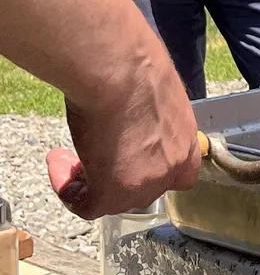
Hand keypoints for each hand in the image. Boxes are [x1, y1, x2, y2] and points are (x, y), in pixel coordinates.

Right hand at [46, 56, 201, 219]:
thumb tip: (135, 119)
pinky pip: (87, 206)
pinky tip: (58, 163)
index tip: (126, 157)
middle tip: (90, 155)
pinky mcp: (114, 191)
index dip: (149, 171)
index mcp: (186, 142)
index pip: (179, 175)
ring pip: (114, 200)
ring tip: (67, 157)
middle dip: (114, 175)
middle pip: (143, 190)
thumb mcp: (157, 96)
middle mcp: (172, 167)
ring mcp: (145, 183)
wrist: (120, 71)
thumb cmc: (136, 69)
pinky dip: (68, 189)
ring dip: (88, 181)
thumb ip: (152, 120)